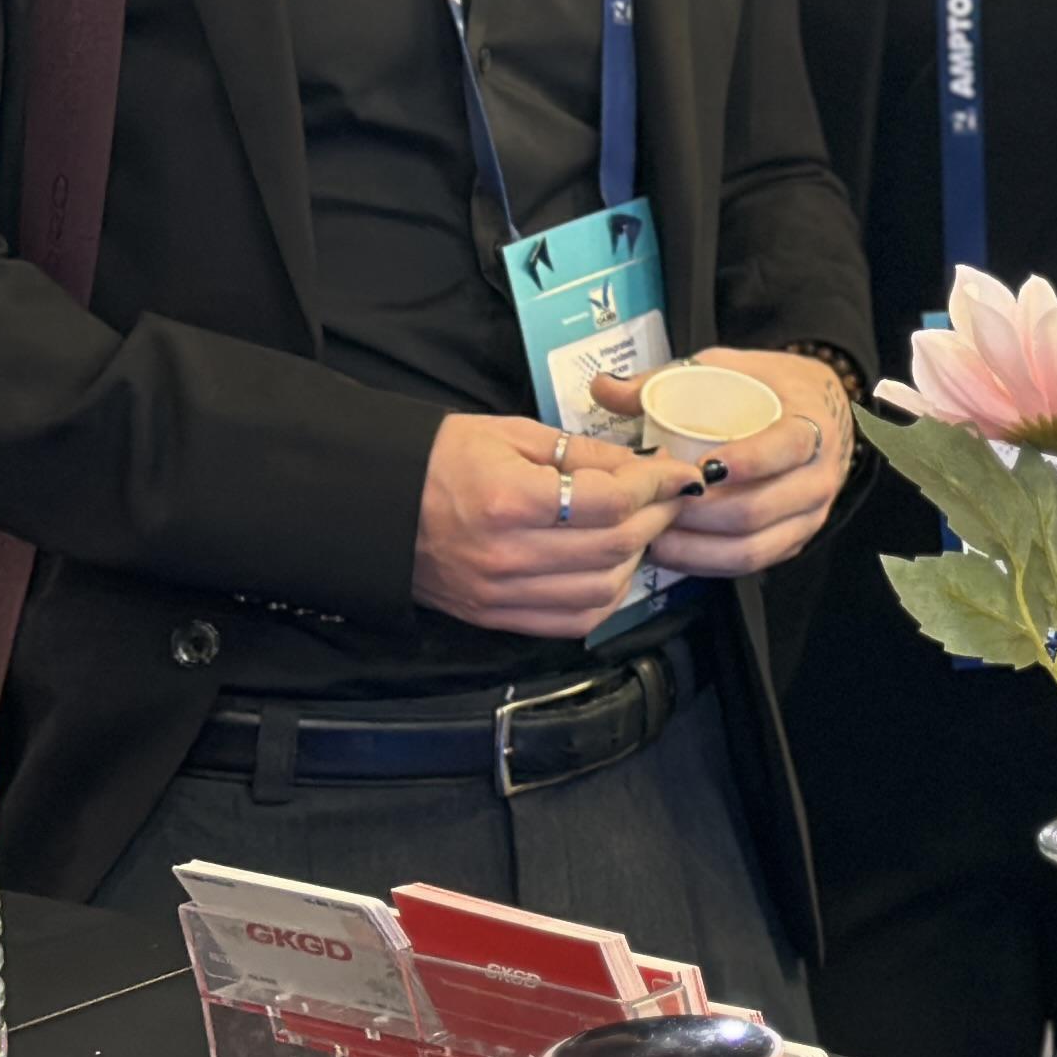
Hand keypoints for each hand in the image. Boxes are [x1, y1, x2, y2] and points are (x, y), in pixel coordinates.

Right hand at [413, 415, 702, 637]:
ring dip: (635, 560)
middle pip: (613, 548)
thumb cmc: (440, 459)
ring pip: (601, 592)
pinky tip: (611, 567)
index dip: (656, 487)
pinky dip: (605, 598)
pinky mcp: (496, 617)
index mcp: (509, 501)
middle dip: (656, 519)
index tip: (681, 474)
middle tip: (669, 497)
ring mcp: (500, 594)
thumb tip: (643, 467)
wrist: (375, 502)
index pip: (610, 503)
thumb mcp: (513, 435)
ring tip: (639, 529)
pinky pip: (572, 622)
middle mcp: (507, 556)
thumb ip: (584, 453)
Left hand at [591, 350, 856, 575]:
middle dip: (698, 515)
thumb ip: (667, 379)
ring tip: (653, 533)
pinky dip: (707, 563)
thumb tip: (603, 386)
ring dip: (696, 546)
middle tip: (654, 505)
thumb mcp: (727, 368)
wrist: (820, 412)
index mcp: (811, 425)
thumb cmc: (770, 389)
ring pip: (751, 548)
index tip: (702, 467)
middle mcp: (818, 477)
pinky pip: (749, 565)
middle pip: (757, 510)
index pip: (787, 448)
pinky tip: (673, 550)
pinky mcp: (793, 542)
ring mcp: (809, 516)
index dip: (747, 461)